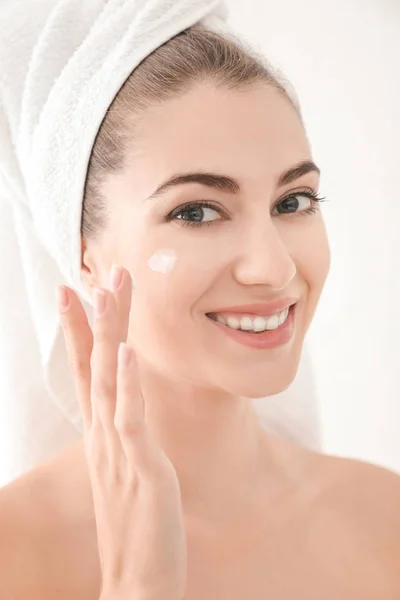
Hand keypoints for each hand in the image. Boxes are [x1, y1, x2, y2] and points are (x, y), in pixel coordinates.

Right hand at [58, 266, 186, 599]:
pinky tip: (124, 352)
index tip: (74, 293)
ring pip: (107, 379)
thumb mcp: (126, 469)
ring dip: (107, 332)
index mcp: (101, 434)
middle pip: (92, 364)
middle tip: (94, 272)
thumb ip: (124, 436)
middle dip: (93, 317)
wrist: (137, 581)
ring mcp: (117, 449)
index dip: (79, 332)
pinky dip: (125, 383)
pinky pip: (130, 418)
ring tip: (106, 290)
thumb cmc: (136, 523)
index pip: (85, 373)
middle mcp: (103, 435)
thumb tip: (127, 410)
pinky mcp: (139, 466)